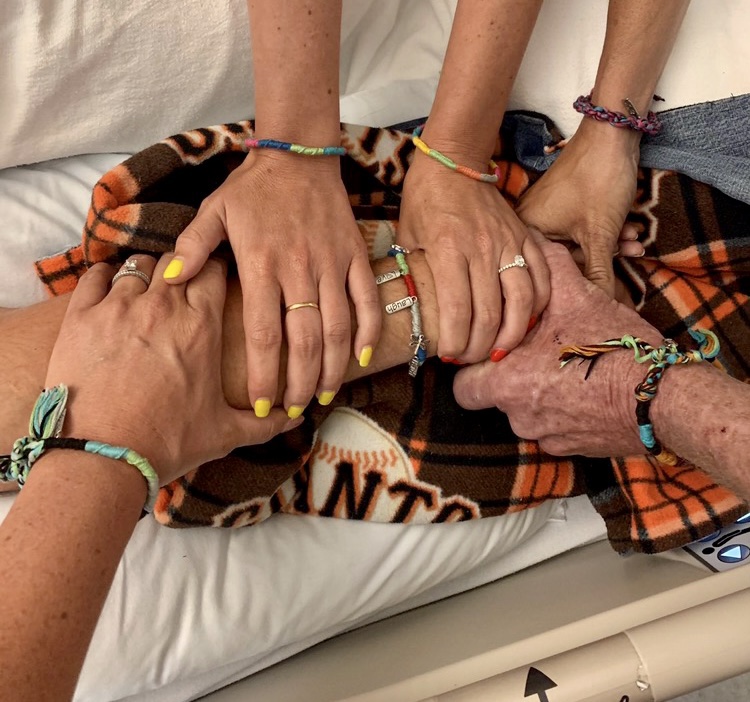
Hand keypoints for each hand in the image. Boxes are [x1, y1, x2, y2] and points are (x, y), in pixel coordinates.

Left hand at [45, 254, 299, 484]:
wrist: (102, 460)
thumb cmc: (167, 443)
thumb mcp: (224, 434)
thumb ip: (265, 423)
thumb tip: (297, 419)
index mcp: (201, 326)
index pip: (215, 271)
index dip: (217, 271)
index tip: (216, 280)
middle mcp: (162, 306)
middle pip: (177, 261)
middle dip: (184, 269)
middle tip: (184, 285)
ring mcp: (118, 308)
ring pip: (138, 265)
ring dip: (146, 275)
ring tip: (147, 291)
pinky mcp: (81, 317)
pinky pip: (94, 276)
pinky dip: (103, 276)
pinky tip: (109, 287)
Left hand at [164, 152, 379, 416]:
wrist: (298, 157)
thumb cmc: (252, 190)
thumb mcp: (214, 210)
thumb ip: (193, 246)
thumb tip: (170, 278)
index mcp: (262, 266)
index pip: (264, 335)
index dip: (264, 376)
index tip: (260, 405)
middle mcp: (300, 271)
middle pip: (305, 342)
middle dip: (301, 384)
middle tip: (296, 410)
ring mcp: (333, 265)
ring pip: (339, 329)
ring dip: (334, 368)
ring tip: (325, 396)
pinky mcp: (355, 257)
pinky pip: (368, 301)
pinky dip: (369, 332)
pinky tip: (362, 360)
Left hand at [399, 149, 549, 362]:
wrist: (454, 160)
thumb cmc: (424, 198)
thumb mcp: (407, 236)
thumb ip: (415, 272)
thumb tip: (417, 309)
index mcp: (448, 250)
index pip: (457, 310)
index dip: (455, 342)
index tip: (447, 356)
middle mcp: (481, 249)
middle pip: (489, 313)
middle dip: (479, 347)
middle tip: (470, 359)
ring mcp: (508, 242)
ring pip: (521, 300)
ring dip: (512, 333)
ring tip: (499, 350)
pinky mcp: (525, 236)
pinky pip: (541, 277)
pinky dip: (537, 304)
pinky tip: (526, 320)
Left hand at [453, 232, 661, 456]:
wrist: (663, 398)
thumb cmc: (615, 348)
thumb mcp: (578, 295)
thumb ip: (546, 265)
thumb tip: (529, 237)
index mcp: (506, 383)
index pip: (463, 385)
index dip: (475, 367)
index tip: (493, 352)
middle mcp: (518, 416)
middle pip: (494, 399)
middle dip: (508, 379)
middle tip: (535, 355)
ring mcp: (544, 437)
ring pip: (524, 414)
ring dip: (537, 394)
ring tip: (565, 368)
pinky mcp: (569, 450)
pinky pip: (551, 430)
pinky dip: (562, 413)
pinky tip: (584, 392)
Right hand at [516, 119, 644, 297]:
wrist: (612, 133)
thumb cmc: (598, 181)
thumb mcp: (600, 235)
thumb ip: (597, 275)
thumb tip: (598, 308)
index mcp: (526, 231)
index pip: (546, 272)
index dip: (576, 282)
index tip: (599, 289)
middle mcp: (528, 223)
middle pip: (562, 258)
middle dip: (601, 258)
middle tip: (628, 255)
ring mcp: (546, 211)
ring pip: (576, 242)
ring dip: (609, 244)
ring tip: (635, 240)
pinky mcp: (562, 203)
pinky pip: (580, 227)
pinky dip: (604, 230)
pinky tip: (629, 228)